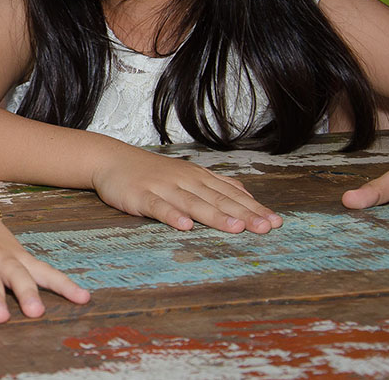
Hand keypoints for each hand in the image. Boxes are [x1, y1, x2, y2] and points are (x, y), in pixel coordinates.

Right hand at [91, 146, 282, 232]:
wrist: (112, 159)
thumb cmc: (152, 172)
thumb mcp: (187, 175)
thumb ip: (216, 186)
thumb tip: (248, 197)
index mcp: (198, 177)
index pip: (231, 195)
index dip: (254, 209)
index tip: (276, 222)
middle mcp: (185, 181)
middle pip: (218, 200)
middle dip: (244, 214)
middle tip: (266, 228)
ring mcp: (163, 188)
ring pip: (193, 203)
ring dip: (215, 216)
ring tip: (236, 229)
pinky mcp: (141, 197)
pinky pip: (158, 207)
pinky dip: (172, 216)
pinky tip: (185, 226)